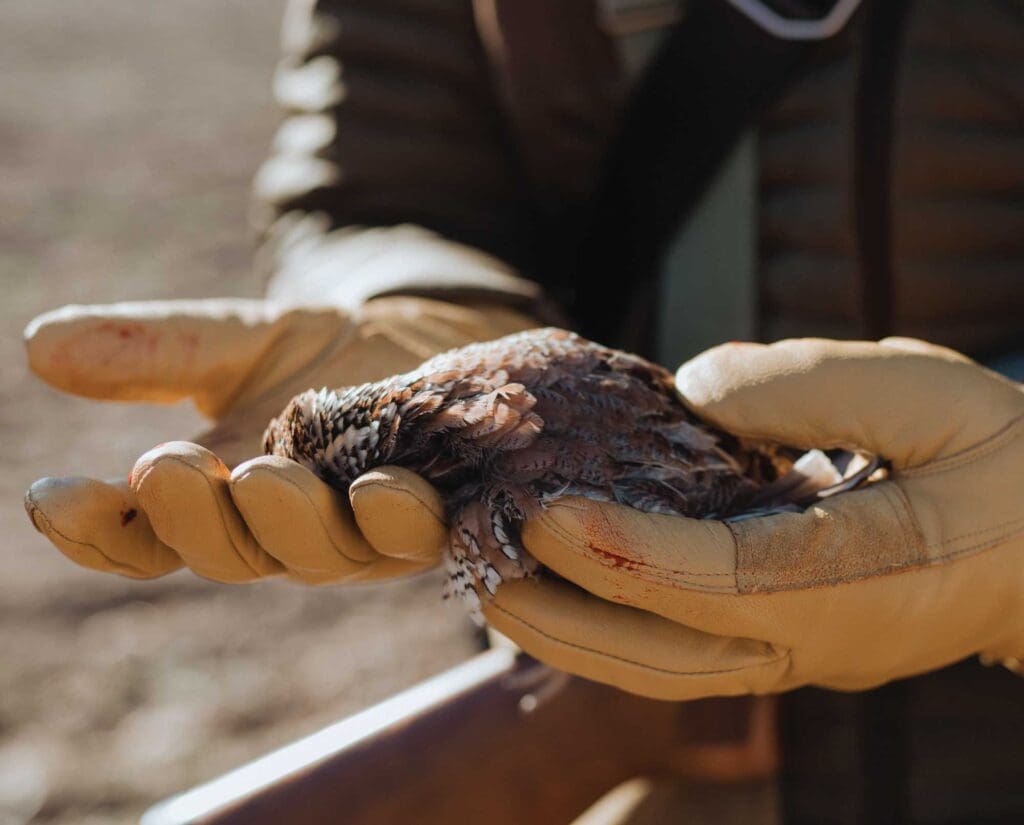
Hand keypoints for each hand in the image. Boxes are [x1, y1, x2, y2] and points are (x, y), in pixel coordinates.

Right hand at [24, 228, 537, 582]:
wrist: (425, 343)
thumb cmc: (319, 354)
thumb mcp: (234, 342)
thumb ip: (153, 352)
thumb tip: (40, 344)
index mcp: (222, 503)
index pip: (145, 538)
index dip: (96, 530)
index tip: (49, 495)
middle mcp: (286, 535)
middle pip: (230, 554)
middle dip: (194, 517)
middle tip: (161, 466)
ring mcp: (361, 536)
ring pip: (318, 555)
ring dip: (292, 522)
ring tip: (265, 475)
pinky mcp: (433, 521)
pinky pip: (416, 534)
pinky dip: (398, 517)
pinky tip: (384, 488)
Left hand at [481, 338, 1023, 698]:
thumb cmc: (1000, 461)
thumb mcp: (932, 395)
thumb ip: (811, 387)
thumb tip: (690, 392)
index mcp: (874, 579)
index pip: (729, 582)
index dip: (631, 557)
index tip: (546, 516)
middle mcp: (825, 638)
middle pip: (676, 656)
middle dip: (571, 621)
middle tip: (478, 573)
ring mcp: (800, 654)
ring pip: (668, 669)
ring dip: (575, 636)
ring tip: (492, 587)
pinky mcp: (782, 643)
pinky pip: (682, 650)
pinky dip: (611, 627)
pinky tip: (557, 589)